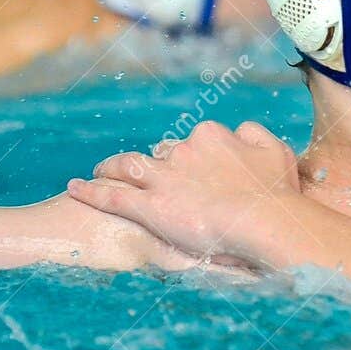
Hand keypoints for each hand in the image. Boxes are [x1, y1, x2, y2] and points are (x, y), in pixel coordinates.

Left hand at [67, 121, 306, 270]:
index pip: (193, 142)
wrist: (265, 220)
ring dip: (111, 167)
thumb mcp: (275, 150)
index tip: (192, 169)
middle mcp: (182, 150)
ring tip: (100, 170)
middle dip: (152, 163)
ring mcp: (163, 178)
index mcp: (210, 136)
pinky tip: (74, 188)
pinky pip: (112, 197)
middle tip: (148, 176)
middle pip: (159, 153)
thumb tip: (240, 130)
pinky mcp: (150, 206)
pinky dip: (90, 191)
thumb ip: (254, 134)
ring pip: (127, 167)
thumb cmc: (276, 192)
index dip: (190, 157)